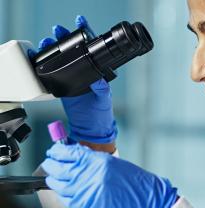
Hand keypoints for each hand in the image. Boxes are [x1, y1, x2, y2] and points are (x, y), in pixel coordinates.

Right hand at [38, 15, 116, 143]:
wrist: (90, 127)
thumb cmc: (101, 113)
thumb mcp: (104, 100)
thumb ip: (102, 90)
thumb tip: (98, 80)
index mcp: (97, 72)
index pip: (92, 50)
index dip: (86, 35)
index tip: (81, 24)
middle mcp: (85, 72)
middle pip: (74, 51)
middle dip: (66, 39)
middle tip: (58, 31)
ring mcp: (72, 78)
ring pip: (62, 59)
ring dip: (55, 49)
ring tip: (47, 42)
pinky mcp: (63, 86)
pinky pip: (53, 73)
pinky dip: (47, 65)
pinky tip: (41, 58)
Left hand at [42, 143, 177, 207]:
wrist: (145, 198)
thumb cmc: (133, 179)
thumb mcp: (111, 162)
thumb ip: (90, 159)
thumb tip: (72, 156)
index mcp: (96, 161)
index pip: (67, 153)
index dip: (56, 151)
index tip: (54, 151)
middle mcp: (88, 176)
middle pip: (58, 168)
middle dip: (50, 164)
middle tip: (50, 162)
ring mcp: (85, 192)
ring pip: (58, 185)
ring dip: (53, 179)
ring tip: (53, 176)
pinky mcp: (86, 207)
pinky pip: (66, 199)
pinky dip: (61, 193)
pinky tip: (63, 189)